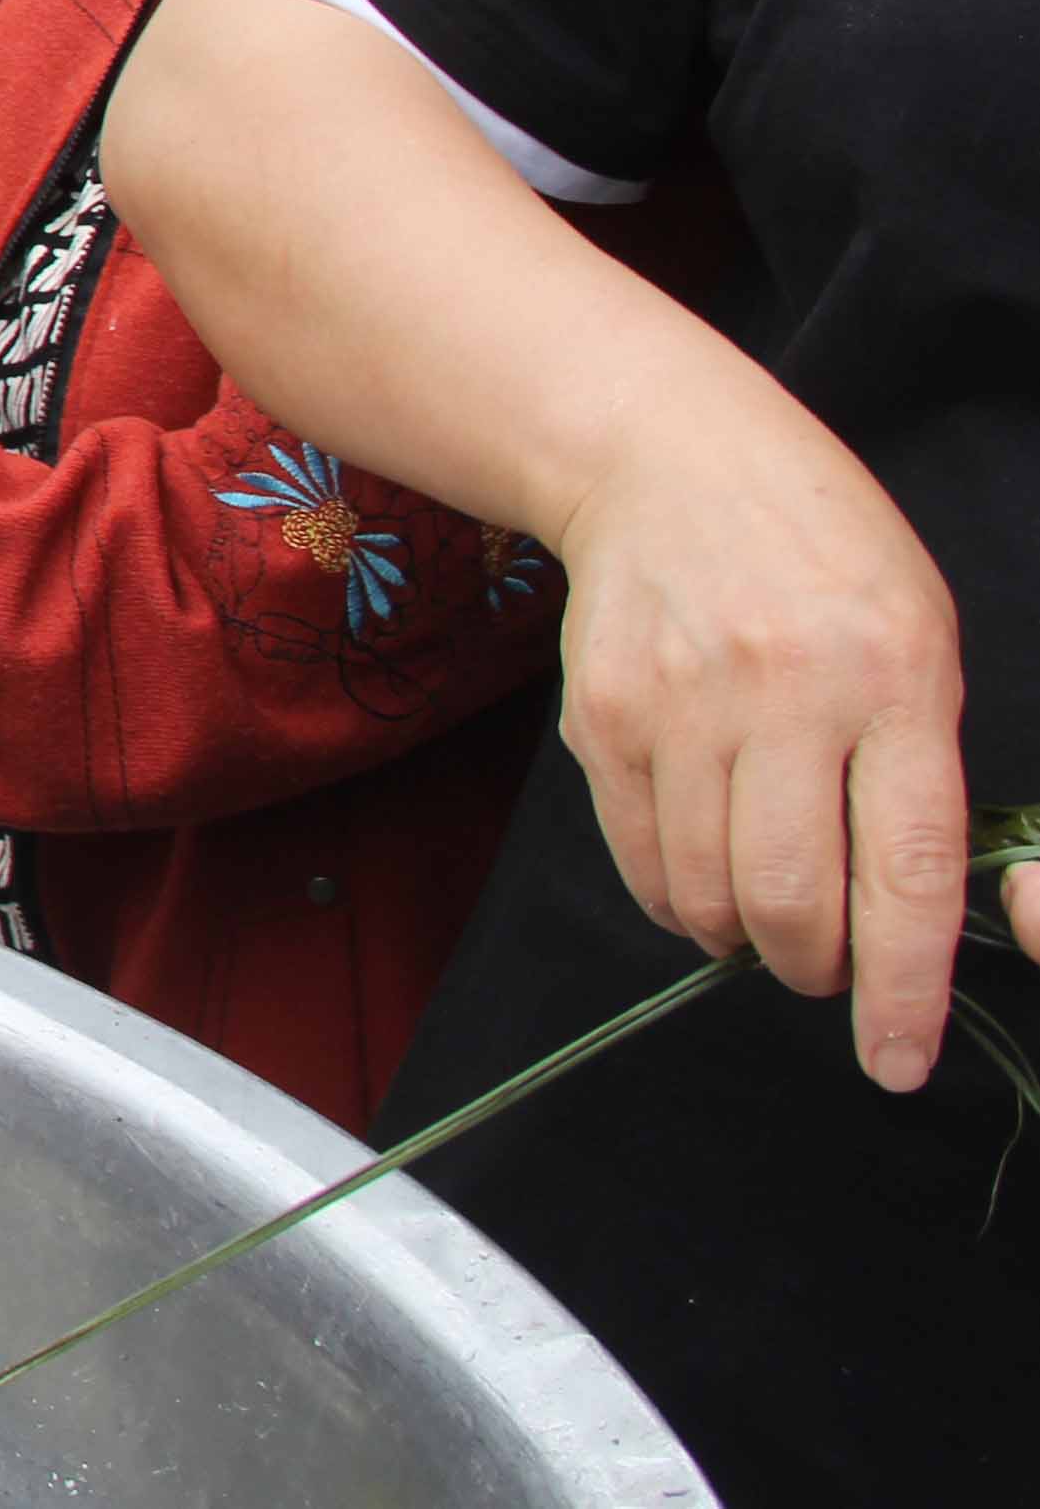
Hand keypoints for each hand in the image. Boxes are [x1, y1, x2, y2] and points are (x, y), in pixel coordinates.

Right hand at [535, 413, 983, 1088]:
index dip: (904, 986)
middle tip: (820, 967)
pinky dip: (672, 894)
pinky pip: (636, 855)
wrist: (668, 460)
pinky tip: (698, 873)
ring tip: (757, 913)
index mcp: (893, 680)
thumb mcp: (917, 638)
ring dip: (737, 934)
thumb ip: (917, 766)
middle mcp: (783, 695)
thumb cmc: (823, 553)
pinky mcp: (602, 716)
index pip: (904, 870)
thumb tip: (898, 910)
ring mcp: (679, 705)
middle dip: (811, 967)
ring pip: (703, 892)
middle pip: (789, 898)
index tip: (898, 1060)